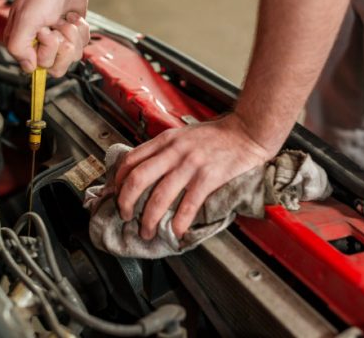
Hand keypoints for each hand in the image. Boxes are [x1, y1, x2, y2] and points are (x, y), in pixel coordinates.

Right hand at [4, 0, 89, 76]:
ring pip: (72, 56)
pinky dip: (80, 30)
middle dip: (62, 45)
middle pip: (58, 67)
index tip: (44, 34)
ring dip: (71, 35)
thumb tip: (28, 68)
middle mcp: (40, 46)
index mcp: (23, 44)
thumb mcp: (25, 20)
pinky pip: (83, 45)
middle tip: (56, 27)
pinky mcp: (72, 36)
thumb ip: (19, 47)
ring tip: (63, 20)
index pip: (39, 68)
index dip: (46, 52)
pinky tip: (71, 18)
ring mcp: (58, 42)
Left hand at [115, 113, 274, 239]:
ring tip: (147, 231)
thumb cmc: (218, 135)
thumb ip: (165, 150)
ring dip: (149, 218)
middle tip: (126, 216)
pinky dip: (179, 221)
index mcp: (166, 140)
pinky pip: (188, 203)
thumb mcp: (183, 135)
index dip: (119, 181)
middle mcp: (174, 151)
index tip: (115, 195)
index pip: (131, 160)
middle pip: (138, 179)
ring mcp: (191, 164)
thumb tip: (146, 170)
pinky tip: (175, 231)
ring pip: (160, 195)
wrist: (247, 131)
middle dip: (126, 202)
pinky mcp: (208, 177)